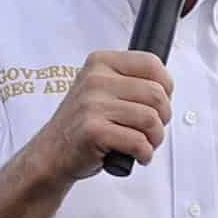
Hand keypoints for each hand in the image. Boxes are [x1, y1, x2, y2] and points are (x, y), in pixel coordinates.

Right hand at [24, 50, 172, 181]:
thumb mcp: (101, 89)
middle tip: (152, 129)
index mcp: (101, 62)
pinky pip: (138, 142)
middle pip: (156, 94)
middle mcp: (96, 79)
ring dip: (155, 138)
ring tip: (144, 143)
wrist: (51, 152)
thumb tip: (166, 87)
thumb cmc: (82, 123)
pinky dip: (144, 153)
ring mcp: (93, 105)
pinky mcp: (93, 131)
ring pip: (151, 119)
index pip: (152, 63)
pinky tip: (137, 155)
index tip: (160, 102)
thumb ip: (130, 81)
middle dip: (163, 117)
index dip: (166, 86)